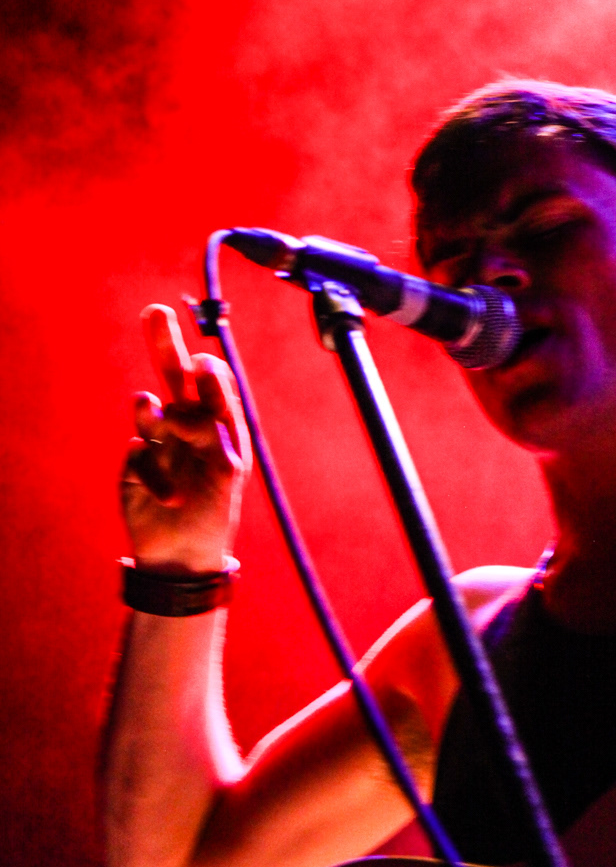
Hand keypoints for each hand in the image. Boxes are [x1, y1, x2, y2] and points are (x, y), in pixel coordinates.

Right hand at [121, 305, 250, 574]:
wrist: (186, 555)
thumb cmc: (217, 508)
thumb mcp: (228, 464)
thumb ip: (216, 421)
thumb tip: (200, 384)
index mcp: (217, 418)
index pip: (213, 381)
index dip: (207, 371)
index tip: (202, 366)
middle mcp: (187, 422)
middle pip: (172, 374)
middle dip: (164, 342)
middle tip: (155, 311)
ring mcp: (159, 440)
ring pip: (149, 409)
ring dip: (151, 413)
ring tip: (149, 411)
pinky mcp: (136, 464)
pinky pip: (140, 456)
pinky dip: (156, 475)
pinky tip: (169, 496)